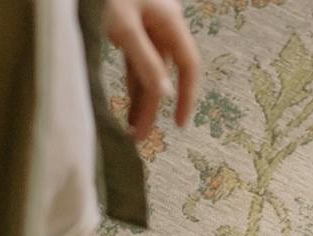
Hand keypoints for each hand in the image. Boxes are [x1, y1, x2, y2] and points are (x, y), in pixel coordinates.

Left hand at [103, 0, 199, 141]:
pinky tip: (125, 101)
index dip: (187, 96)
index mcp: (169, 21)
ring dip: (140, 97)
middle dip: (153, 105)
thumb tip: (164, 96)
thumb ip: (145, 61)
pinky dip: (130, 80)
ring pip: (147, 67)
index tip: (179, 124)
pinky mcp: (127, 24)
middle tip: (140, 137)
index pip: (187, 65)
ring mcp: (144, 24)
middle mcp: (161, 24)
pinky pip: (134, 58)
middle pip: (164, 72)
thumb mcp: (124, 26)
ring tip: (130, 128)